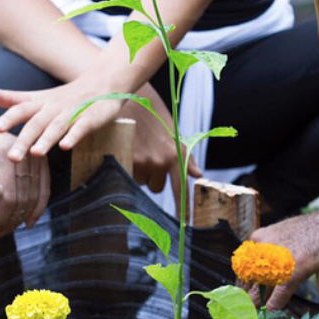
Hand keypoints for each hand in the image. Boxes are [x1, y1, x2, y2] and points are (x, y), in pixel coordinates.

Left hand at [0, 73, 124, 160]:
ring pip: (57, 127)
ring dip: (47, 140)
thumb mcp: (37, 97)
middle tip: (12, 157)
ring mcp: (73, 113)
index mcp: (40, 103)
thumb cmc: (65, 96)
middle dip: (24, 140)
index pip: (22, 109)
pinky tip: (66, 147)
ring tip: (36, 154)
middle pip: (37, 123)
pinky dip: (74, 136)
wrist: (102, 84)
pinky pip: (81, 128)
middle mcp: (54, 107)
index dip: (9, 118)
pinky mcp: (90, 118)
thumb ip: (12, 98)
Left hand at [0, 126, 50, 235]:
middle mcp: (25, 155)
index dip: (2, 215)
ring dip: (24, 217)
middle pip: (24, 197)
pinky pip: (45, 190)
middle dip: (12, 219)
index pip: (9, 194)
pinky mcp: (44, 164)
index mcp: (4, 155)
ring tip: (11, 229)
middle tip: (1, 233)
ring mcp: (37, 159)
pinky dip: (38, 209)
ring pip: (36, 196)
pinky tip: (29, 221)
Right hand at [129, 83, 201, 216]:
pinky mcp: (124, 160)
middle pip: (155, 187)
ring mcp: (143, 162)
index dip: (183, 210)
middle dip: (149, 177)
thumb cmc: (146, 109)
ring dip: (134, 171)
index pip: (181, 188)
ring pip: (138, 181)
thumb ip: (183, 153)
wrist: (120, 92)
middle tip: (142, 154)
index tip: (185, 226)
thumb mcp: (169, 128)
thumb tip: (198, 173)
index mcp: (176, 152)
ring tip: (131, 147)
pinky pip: (123, 176)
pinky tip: (119, 150)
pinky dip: (121, 167)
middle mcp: (162, 160)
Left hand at [248, 208, 318, 309]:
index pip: (243, 266)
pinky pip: (278, 294)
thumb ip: (271, 250)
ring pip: (261, 288)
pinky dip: (273, 305)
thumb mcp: (284, 235)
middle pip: (249, 278)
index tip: (244, 292)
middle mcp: (264, 249)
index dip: (244, 282)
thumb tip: (264, 269)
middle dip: (249, 294)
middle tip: (247, 307)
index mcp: (259, 238)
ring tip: (254, 314)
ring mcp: (278, 261)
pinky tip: (270, 312)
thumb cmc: (315, 230)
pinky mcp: (294, 272)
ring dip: (257, 303)